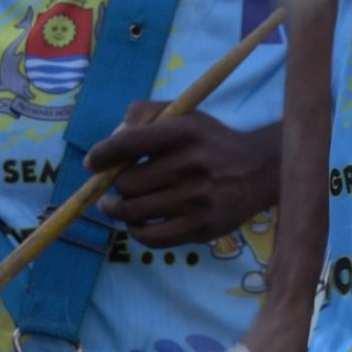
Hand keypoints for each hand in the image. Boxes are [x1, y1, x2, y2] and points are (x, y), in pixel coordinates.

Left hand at [85, 101, 279, 247]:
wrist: (258, 171)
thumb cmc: (210, 141)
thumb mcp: (183, 114)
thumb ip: (143, 114)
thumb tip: (110, 144)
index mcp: (184, 131)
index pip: (128, 143)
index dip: (103, 154)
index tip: (93, 163)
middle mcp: (191, 165)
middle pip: (128, 182)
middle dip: (116, 184)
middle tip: (118, 186)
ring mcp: (197, 200)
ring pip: (134, 211)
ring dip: (118, 209)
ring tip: (117, 205)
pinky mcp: (200, 228)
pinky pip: (151, 237)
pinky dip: (135, 231)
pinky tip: (137, 222)